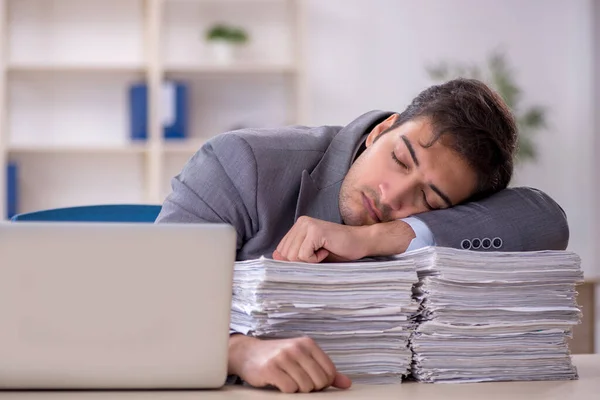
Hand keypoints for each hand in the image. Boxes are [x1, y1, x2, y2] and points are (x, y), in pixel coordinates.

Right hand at [228, 334, 351, 392]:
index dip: (322, 383)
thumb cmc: (278, 357)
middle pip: (319, 382)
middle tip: (298, 382)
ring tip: (287, 380)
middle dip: (310, 388)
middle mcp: (296, 348)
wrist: (247, 353)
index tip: (310, 380)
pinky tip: (278, 382)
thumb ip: (324, 370)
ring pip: (305, 387)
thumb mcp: (303, 358)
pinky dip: (286, 390)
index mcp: (308, 344)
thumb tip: (347, 383)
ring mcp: (283, 357)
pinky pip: (289, 389)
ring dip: (297, 389)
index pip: (329, 372)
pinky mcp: (270, 368)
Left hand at [273, 216, 367, 262]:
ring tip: (323, 251)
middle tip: (319, 254)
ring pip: (293, 256)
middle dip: (302, 262)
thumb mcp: (311, 255)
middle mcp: (301, 222)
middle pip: (286, 254)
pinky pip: (303, 255)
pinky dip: (315, 259)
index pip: (281, 250)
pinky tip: (326, 250)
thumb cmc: (338, 250)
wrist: (361, 243)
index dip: (294, 261)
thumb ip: (294, 255)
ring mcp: (307, 225)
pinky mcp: (315, 231)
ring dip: (309, 261)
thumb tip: (274, 258)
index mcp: (298, 226)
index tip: (312, 257)